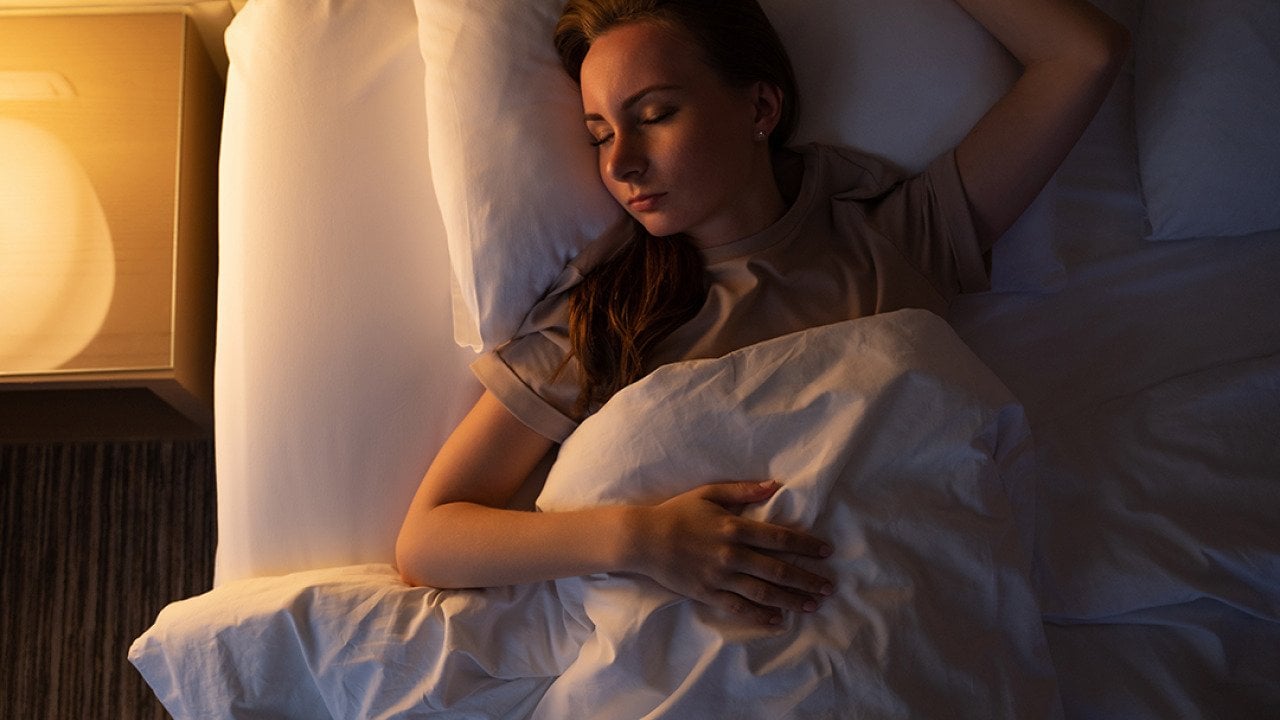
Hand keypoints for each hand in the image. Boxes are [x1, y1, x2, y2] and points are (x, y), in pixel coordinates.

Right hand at [628, 481, 833, 625]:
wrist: (643, 539)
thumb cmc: (677, 512)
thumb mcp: (709, 493)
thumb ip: (743, 490)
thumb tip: (774, 485)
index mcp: (734, 527)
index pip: (779, 538)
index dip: (806, 545)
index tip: (826, 552)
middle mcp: (732, 555)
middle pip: (778, 570)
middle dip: (807, 579)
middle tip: (829, 587)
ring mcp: (720, 577)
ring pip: (763, 592)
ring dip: (791, 600)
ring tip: (813, 605)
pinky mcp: (707, 593)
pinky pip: (739, 608)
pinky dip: (760, 616)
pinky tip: (778, 620)